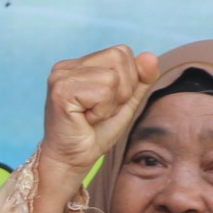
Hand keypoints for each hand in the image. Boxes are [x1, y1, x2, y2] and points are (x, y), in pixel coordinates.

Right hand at [38, 46, 160, 181]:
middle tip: (100, 111)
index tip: (106, 103)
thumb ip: (140, 79)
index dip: (127, 80)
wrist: (72, 160)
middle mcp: (66, 66)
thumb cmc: (95, 133)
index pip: (121, 52)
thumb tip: (151, 56)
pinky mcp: (61, 90)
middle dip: (122, 90)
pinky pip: (103, 92)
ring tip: (93, 116)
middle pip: (119, 57)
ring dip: (111, 104)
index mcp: (79, 64)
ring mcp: (61, 76)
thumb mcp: (125, 103)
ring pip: (112, 77)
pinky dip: (102, 111)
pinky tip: (85, 120)